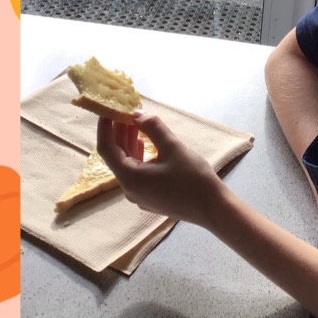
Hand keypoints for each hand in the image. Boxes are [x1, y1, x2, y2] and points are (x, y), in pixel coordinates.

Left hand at [95, 112, 226, 226]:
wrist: (213, 208)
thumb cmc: (193, 178)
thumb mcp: (173, 147)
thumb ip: (152, 127)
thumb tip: (137, 114)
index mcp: (130, 178)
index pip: (106, 148)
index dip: (104, 127)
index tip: (107, 109)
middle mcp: (129, 189)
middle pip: (116, 157)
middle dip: (119, 133)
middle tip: (125, 111)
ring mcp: (139, 196)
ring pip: (127, 165)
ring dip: (129, 144)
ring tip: (136, 123)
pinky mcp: (149, 198)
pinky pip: (136, 174)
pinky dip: (137, 156)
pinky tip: (144, 144)